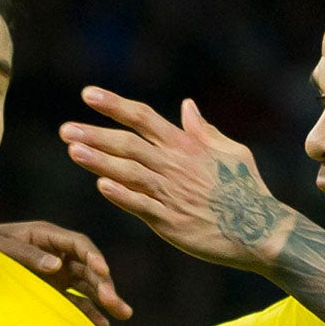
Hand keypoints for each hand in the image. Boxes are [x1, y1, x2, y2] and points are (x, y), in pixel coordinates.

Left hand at [0, 220, 133, 325]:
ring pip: (88, 285)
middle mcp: (56, 254)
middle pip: (88, 267)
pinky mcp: (52, 293)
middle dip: (104, 283)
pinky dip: (88, 312)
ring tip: (122, 314)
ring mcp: (57, 275)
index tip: (102, 271)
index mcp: (46, 236)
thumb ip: (26, 255)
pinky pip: (76, 302)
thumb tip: (57, 266)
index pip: (78, 244)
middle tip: (115, 303)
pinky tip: (102, 325)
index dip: (93, 256)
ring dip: (105, 299)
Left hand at [61, 90, 293, 269]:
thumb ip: (203, 130)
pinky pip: (141, 206)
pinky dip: (122, 196)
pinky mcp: (171, 222)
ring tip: (72, 150)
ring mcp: (172, 194)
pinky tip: (101, 186)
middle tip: (64, 128)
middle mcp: (175, 165)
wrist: (260, 230)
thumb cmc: (247, 190)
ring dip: (99, 161)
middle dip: (95, 134)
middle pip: (128, 144)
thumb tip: (187, 106)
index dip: (114, 105)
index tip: (87, 94)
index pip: (143, 117)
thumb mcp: (231, 152)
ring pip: (129, 173)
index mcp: (187, 145)